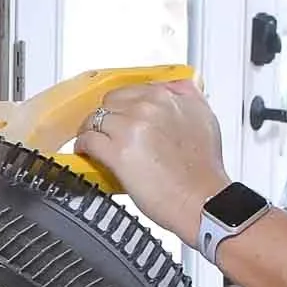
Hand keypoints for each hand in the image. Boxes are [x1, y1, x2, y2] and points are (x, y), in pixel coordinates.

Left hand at [75, 79, 230, 242]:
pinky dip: (83, 145)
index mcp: (167, 97)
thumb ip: (187, 96)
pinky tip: (86, 151)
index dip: (122, 105)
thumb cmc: (203, 169)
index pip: (131, 90)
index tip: (120, 115)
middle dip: (106, 116)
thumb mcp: (204, 118)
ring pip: (95, 119)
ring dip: (90, 130)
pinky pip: (88, 139)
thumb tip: (174, 87)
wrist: (202, 200)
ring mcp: (131, 128)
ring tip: (92, 141)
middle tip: (105, 130)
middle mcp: (148, 108)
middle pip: (109, 103)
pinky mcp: (117, 152)